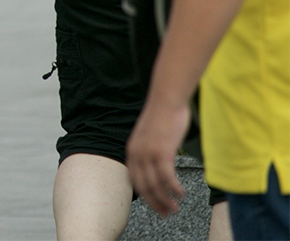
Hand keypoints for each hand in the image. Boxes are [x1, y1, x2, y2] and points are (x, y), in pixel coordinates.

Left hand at [128, 97, 191, 216]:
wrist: (166, 100)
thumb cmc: (162, 117)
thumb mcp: (149, 137)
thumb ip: (149, 151)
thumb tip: (156, 165)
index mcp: (131, 151)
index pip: (135, 181)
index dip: (145, 197)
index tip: (155, 207)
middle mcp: (136, 154)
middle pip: (144, 187)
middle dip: (155, 203)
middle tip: (166, 214)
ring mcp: (148, 153)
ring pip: (155, 185)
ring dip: (165, 200)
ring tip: (175, 208)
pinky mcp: (162, 151)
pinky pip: (167, 176)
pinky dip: (174, 188)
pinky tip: (182, 194)